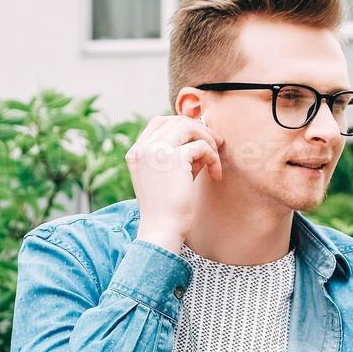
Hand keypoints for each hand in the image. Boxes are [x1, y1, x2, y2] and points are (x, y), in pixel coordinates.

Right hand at [125, 114, 223, 250]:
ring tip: (215, 159)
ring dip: (207, 140)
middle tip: (216, 144)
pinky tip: (216, 175)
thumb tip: (203, 137)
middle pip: (175, 121)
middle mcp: (143, 148)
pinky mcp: (173, 158)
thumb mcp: (167, 177)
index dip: (182, 126)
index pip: (159, 123)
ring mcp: (156, 151)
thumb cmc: (167, 209)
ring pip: (188, 127)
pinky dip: (213, 158)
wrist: (162, 230)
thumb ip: (177, 155)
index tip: (198, 139)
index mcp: (136, 153)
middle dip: (199, 130)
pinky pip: (201, 146)